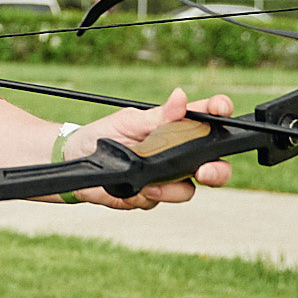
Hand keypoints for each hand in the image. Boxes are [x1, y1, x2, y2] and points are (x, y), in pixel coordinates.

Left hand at [64, 88, 235, 209]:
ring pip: (188, 190)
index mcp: (176, 127)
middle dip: (217, 170)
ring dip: (172, 188)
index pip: (207, 119)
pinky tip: (135, 189)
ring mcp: (167, 177)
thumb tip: (181, 97)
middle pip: (214, 165)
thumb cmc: (104, 134)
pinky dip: (147, 195)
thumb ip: (159, 116)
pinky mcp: (151, 196)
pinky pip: (159, 201)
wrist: (75, 160)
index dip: (220, 112)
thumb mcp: (130, 120)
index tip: (221, 109)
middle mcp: (177, 154)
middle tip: (204, 171)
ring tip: (150, 184)